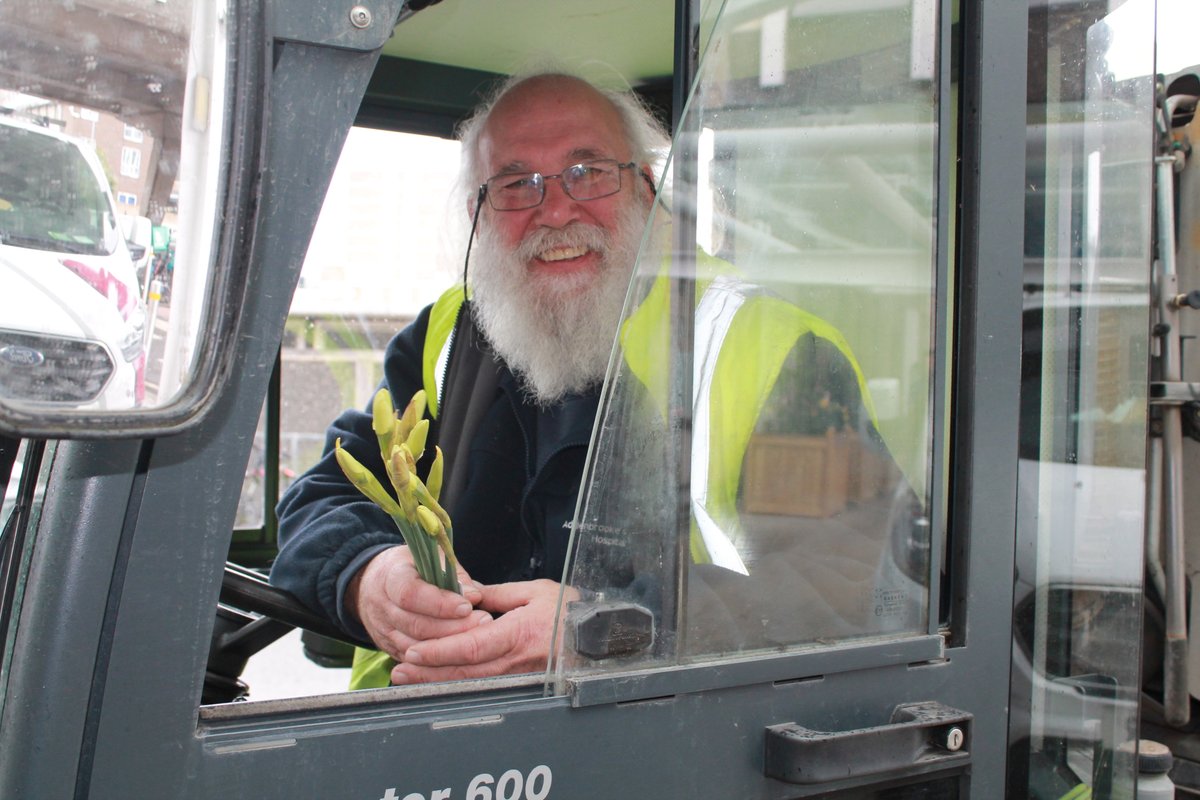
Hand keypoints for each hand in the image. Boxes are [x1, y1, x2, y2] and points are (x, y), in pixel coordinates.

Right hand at [347, 545, 489, 661]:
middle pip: (416, 625)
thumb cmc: (411, 567)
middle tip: (483, 622)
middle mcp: (382, 607)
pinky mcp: (389, 649)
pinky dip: (438, 660)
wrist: (373, 584)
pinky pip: (414, 662)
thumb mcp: (429, 557)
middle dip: (453, 628)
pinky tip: (462, 655)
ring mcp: (383, 631)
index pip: (410, 594)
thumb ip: (453, 574)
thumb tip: (474, 596)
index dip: (439, 603)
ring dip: (449, 647)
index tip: (467, 606)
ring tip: (478, 639)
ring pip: (415, 648)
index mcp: (391, 578)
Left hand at [389, 579, 578, 683]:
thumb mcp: (535, 592)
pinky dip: (457, 685)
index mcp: (518, 634)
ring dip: (437, 681)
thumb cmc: (571, 611)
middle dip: (428, 672)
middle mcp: (516, 661)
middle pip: (465, 672)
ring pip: (470, 684)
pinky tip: (438, 682)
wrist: (601, 637)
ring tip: (409, 677)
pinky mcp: (520, 684)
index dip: (440, 651)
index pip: (471, 647)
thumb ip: (498, 594)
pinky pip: (484, 687)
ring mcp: (518, 677)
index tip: (414, 650)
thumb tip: (466, 594)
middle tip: (399, 670)